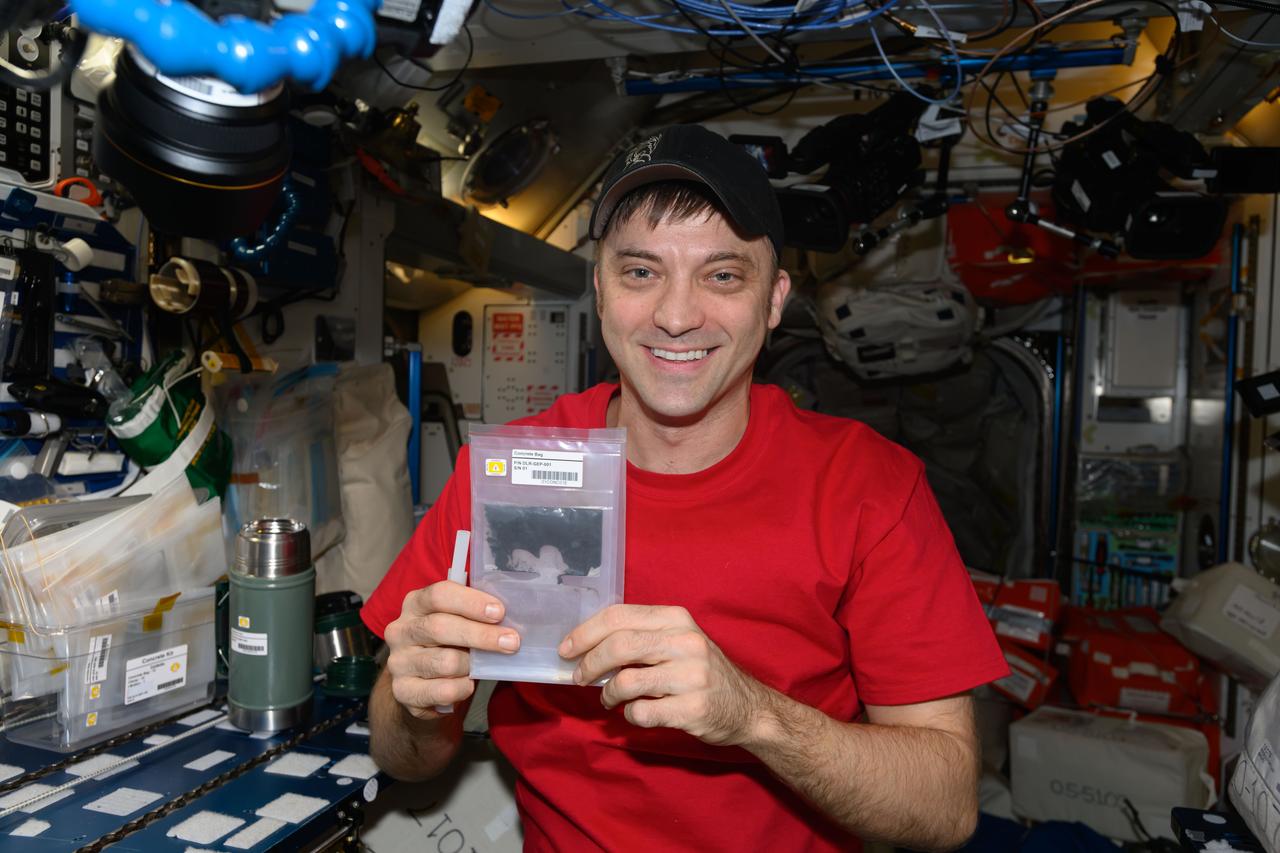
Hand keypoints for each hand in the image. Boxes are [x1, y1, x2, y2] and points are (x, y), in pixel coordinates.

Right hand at [383, 581, 520, 719]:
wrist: (422, 683)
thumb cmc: (448, 644)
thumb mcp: (457, 621)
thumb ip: (474, 615)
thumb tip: (512, 617)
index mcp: (415, 604)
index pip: (439, 595)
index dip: (471, 602)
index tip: (499, 612)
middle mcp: (401, 630)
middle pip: (440, 627)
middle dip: (481, 635)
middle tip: (511, 642)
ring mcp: (398, 662)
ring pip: (445, 662)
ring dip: (473, 665)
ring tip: (484, 667)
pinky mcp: (403, 691)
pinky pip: (443, 691)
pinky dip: (463, 689)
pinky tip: (468, 685)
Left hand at [559, 604, 767, 745]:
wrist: (748, 707)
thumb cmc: (702, 671)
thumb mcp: (678, 640)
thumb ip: (641, 636)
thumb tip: (587, 645)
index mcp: (676, 618)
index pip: (618, 616)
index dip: (585, 633)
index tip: (566, 649)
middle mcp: (685, 641)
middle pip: (619, 645)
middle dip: (589, 663)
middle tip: (578, 678)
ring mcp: (691, 676)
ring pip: (626, 681)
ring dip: (608, 694)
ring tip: (609, 699)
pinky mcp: (693, 709)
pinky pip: (641, 712)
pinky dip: (630, 715)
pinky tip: (637, 712)